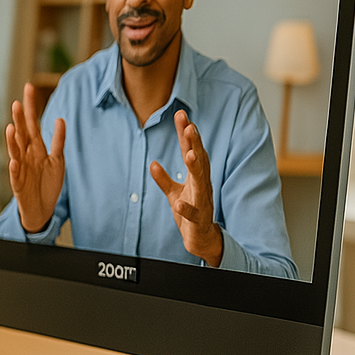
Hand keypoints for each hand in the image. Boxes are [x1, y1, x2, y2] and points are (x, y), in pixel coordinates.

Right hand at [5, 83, 66, 232]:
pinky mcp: (18, 184)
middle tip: (17, 103)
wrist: (42, 209)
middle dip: (19, 119)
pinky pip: (15, 176)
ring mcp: (21, 168)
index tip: (29, 87)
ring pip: (14, 152)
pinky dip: (14, 169)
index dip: (31, 106)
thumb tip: (59, 119)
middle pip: (22, 134)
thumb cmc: (48, 182)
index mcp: (36, 147)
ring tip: (11, 128)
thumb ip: (58, 141)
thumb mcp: (58, 160)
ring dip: (12, 141)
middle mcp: (26, 154)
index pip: (32, 122)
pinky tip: (13, 161)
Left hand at [150, 110, 222, 266]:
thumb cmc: (191, 213)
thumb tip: (152, 163)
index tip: (181, 114)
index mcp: (196, 176)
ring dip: (195, 168)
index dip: (186, 133)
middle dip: (194, 143)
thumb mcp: (174, 193)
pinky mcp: (198, 220)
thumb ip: (163, 179)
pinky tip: (178, 202)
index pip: (191, 150)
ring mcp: (202, 202)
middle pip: (199, 160)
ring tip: (189, 155)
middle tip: (190, 127)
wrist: (201, 240)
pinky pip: (192, 213)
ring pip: (201, 182)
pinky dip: (186, 207)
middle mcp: (202, 185)